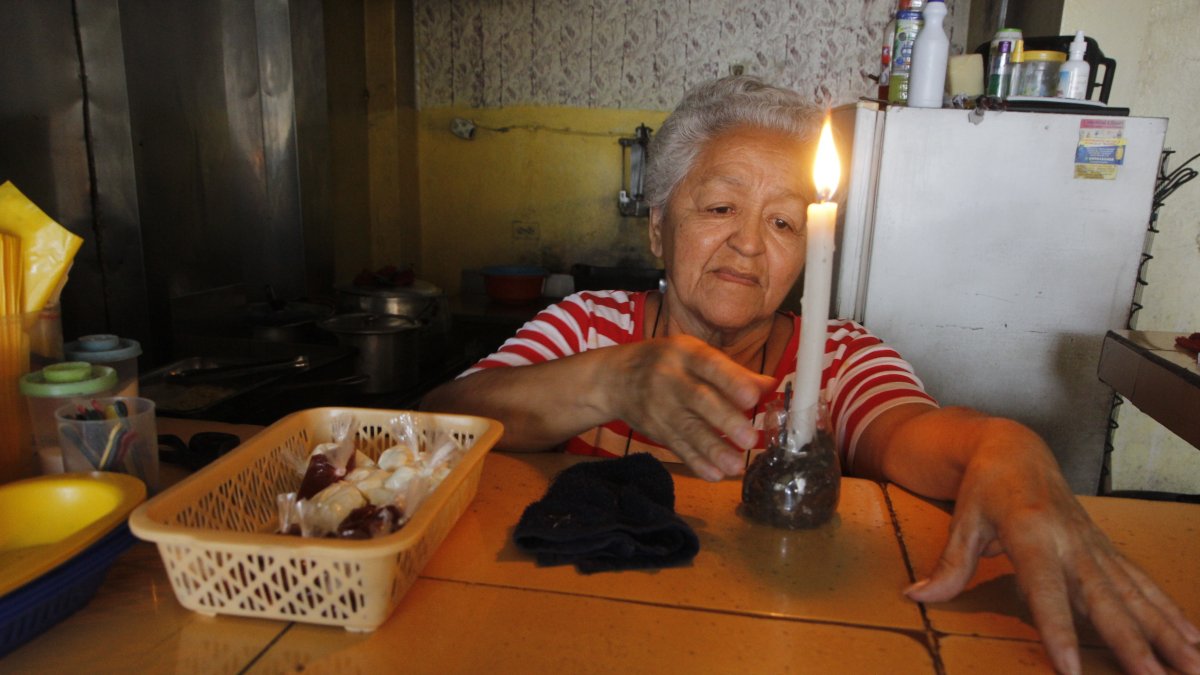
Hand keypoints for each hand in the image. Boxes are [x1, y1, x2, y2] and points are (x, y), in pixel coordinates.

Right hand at [607, 335, 773, 480]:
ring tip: (737, 466)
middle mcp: (670, 378)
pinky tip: (715, 474)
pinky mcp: (655, 429)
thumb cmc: (666, 362)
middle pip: (698, 400)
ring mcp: (660, 406)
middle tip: (750, 439)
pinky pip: (677, 447)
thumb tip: (770, 386)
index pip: (710, 365)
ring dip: (714, 449)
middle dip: (725, 420)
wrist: (613, 379)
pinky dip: (696, 462)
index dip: (731, 381)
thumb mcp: (694, 355)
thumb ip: (731, 372)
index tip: (753, 398)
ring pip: (688, 429)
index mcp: (685, 353)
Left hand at [903, 426, 1199, 674]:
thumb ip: (948, 565)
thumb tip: (916, 597)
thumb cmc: (984, 486)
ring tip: (1194, 667)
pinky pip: (1142, 585)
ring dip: (1168, 632)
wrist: (1014, 448)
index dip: (1059, 630)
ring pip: (1136, 595)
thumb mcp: (962, 521)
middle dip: (1132, 643)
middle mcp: (1072, 542)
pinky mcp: (1105, 551)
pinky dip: (1170, 613)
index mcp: (1032, 533)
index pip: (1046, 591)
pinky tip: (1194, 642)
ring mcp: (1094, 547)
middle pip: (1106, 600)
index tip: (1071, 668)